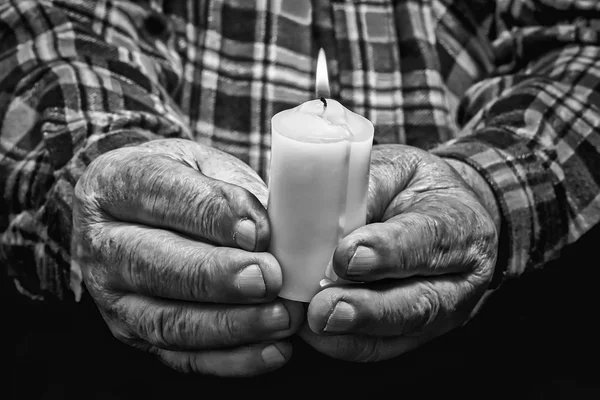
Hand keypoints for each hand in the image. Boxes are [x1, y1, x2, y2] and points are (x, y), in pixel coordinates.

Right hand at [73, 138, 303, 376]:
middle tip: (268, 278)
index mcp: (116, 183)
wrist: (141, 210)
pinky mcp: (134, 333)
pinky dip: (230, 360)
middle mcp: (102, 243)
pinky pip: (180, 357)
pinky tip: (272, 350)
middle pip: (153, 264)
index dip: (213, 216)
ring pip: (166, 321)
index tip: (257, 232)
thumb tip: (274, 236)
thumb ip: (234, 191)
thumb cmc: (183, 182)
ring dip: (229, 325)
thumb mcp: (204, 165)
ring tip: (280, 317)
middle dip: (216, 277)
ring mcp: (112, 295)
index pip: (161, 195)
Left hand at [299, 145, 497, 360]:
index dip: (387, 252)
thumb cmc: (416, 188)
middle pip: (418, 303)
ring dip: (351, 332)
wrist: (448, 215)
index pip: (429, 239)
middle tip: (323, 309)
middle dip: (366, 310)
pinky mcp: (419, 333)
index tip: (345, 257)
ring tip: (312, 322)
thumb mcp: (398, 168)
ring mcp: (443, 313)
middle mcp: (461, 278)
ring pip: (398, 332)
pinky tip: (315, 333)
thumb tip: (318, 212)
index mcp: (461, 225)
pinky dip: (345, 343)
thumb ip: (366, 187)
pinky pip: (382, 348)